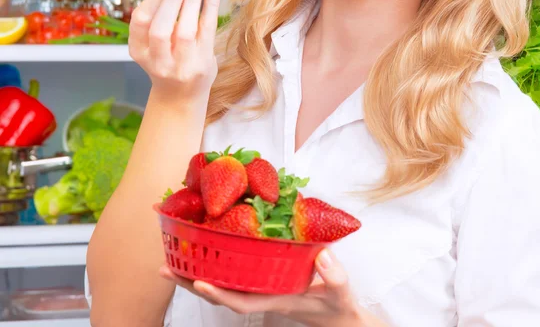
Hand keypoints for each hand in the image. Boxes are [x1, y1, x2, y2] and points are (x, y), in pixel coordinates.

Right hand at [128, 0, 220, 100]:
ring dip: (191, 1)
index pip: (140, 22)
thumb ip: (159, 8)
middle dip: (170, 2)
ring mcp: (181, 65)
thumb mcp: (155, 38)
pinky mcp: (203, 63)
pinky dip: (211, 5)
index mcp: (140, 51)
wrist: (181, 96)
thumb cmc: (168, 59)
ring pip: (185, 31)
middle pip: (160, 29)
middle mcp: (158, 61)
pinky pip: (208, 30)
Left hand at [159, 249, 369, 326]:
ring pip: (226, 284)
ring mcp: (263, 288)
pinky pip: (237, 274)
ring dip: (199, 273)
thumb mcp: (340, 293)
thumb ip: (334, 277)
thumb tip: (321, 255)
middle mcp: (263, 295)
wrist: (339, 319)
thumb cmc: (337, 307)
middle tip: (165, 268)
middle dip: (193, 282)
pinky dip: (220, 265)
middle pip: (222, 292)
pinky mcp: (266, 280)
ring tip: (173, 260)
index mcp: (276, 299)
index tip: (198, 282)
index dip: (219, 293)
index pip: (241, 301)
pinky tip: (210, 253)